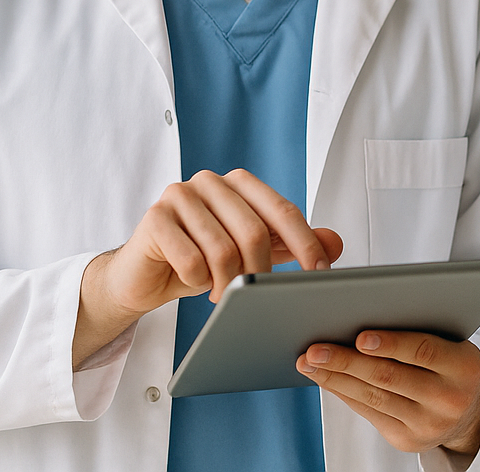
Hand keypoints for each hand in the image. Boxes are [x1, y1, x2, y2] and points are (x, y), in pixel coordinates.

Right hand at [74, 169, 343, 366]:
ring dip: (226, 282)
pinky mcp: (155, 217)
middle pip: (254, 232)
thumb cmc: (200, 258)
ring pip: (223, 249)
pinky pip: (191, 258)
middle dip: (260, 272)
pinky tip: (192, 280)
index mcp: (240, 184)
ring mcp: (180, 195)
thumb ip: (290, 243)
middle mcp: (211, 182)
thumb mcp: (251, 252)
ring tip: (221, 294)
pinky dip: (197, 280)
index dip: (305, 243)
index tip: (321, 272)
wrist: (144, 274)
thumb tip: (335, 243)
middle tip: (255, 297)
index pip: (283, 211)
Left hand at [296, 331, 479, 455]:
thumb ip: (420, 330)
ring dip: (335, 379)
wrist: (470, 412)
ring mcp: (427, 425)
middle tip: (316, 350)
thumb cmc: (451, 362)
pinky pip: (369, 413)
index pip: (424, 351)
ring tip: (309, 362)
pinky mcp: (407, 440)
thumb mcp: (452, 342)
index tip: (360, 336)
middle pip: (390, 377)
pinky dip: (344, 393)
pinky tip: (326, 378)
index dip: (391, 343)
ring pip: (373, 397)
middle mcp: (448, 400)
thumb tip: (364, 317)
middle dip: (347, 362)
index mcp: (464, 367)